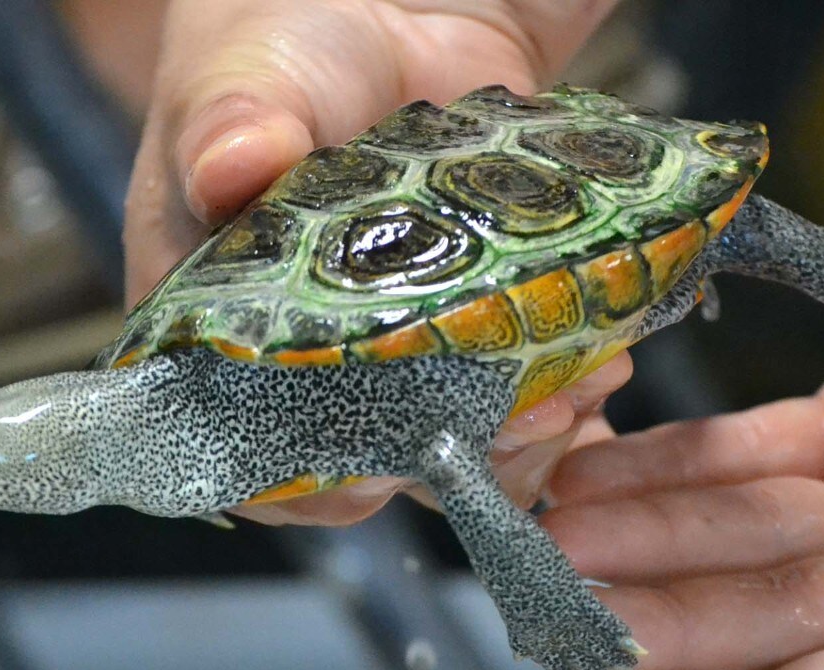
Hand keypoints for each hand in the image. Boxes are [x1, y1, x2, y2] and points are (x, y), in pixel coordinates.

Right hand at [120, 0, 622, 524]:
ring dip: (524, 431)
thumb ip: (230, 121)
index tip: (387, 460)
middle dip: (451, 451)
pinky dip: (566, 395)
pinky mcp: (474, 321)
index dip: (309, 471)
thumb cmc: (280, 49)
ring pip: (453, 435)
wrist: (383, 13)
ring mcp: (399, 344)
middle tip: (528, 415)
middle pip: (368, 455)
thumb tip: (230, 165)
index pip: (240, 443)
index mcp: (217, 323)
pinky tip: (606, 363)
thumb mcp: (245, 78)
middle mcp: (306, 354)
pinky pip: (515, 389)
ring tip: (586, 380)